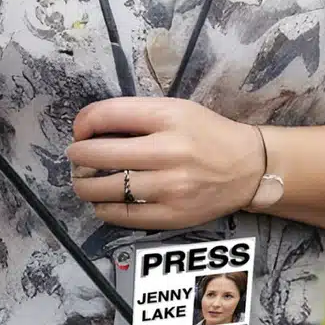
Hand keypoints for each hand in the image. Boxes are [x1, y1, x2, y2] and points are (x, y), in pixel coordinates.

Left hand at [68, 99, 263, 229]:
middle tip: (75, 156)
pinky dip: (103, 208)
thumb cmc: (206, 134)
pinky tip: (101, 201)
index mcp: (168, 118)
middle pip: (100, 154)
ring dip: (84, 184)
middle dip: (77, 155)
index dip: (83, 123)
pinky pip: (123, 215)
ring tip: (83, 179)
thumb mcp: (174, 109)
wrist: (249, 167)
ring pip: (106, 188)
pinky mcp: (173, 215)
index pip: (107, 115)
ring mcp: (171, 187)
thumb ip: (134, 115)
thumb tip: (87, 128)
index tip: (80, 131)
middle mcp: (169, 152)